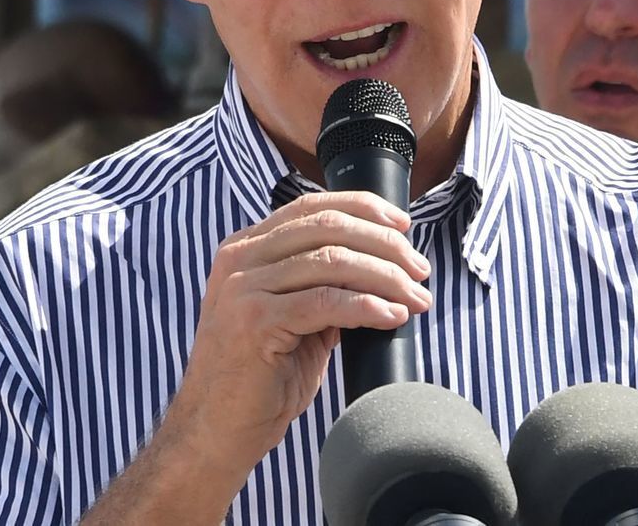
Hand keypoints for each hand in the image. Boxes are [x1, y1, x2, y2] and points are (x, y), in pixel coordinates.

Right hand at [165, 191, 431, 476]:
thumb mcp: (295, 314)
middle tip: (421, 270)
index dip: (364, 208)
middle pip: (329, 229)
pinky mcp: (254, 321)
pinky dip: (368, 305)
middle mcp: (239, 258)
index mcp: (246, 247)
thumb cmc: (262, 374)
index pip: (314, 207)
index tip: (404, 225)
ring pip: (333, 262)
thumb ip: (324, 282)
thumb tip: (386, 262)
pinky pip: (326, 302)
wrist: (216, 429)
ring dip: (387, 277)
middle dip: (385, 245)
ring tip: (417, 298)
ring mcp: (243, 288)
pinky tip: (393, 316)